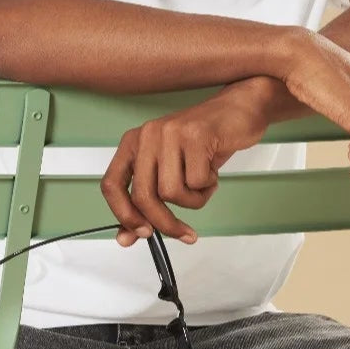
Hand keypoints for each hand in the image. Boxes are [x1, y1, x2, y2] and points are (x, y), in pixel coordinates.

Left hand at [100, 90, 271, 246]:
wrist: (239, 110)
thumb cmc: (204, 143)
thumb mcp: (171, 172)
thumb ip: (147, 203)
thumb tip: (126, 238)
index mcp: (133, 143)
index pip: (111, 185)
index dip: (124, 215)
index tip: (143, 233)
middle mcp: (146, 135)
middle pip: (143, 196)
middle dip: (166, 223)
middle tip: (185, 233)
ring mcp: (170, 133)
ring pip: (171, 192)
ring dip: (193, 200)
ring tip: (203, 184)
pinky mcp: (195, 135)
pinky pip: (197, 182)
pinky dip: (208, 187)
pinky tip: (213, 171)